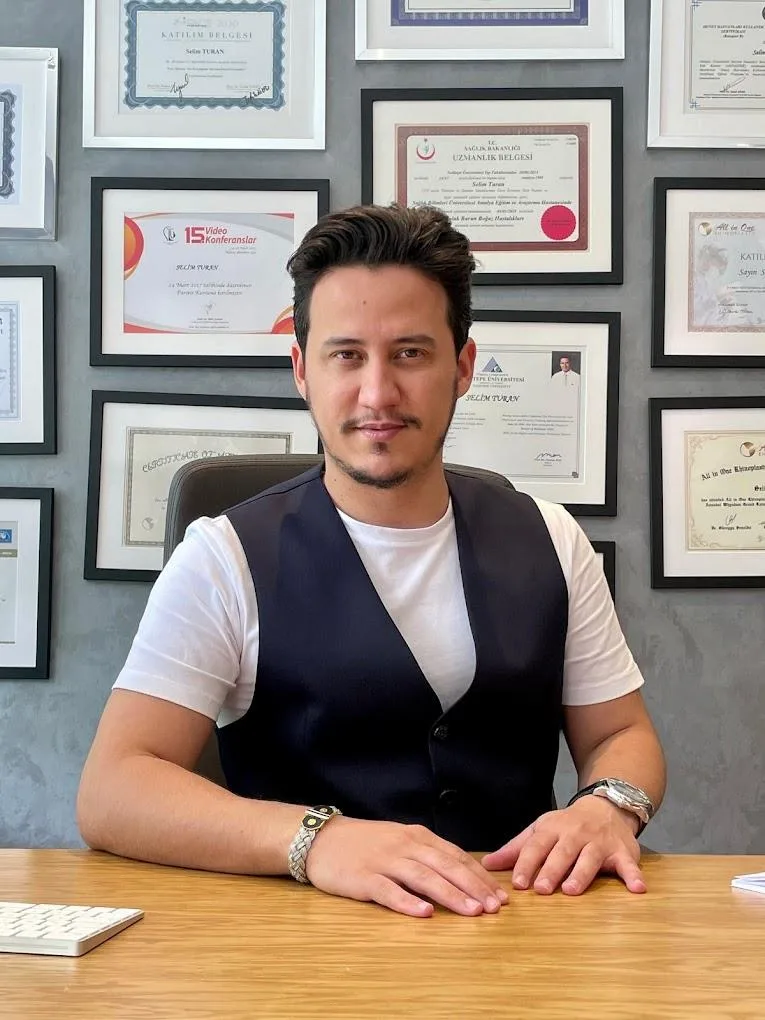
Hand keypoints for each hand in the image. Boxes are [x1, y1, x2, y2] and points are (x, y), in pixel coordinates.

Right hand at [305, 816, 509, 917]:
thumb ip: (427, 854)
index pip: (455, 856)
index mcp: (417, 836)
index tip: (500, 896)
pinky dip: (408, 902)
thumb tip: (462, 874)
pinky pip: (389, 891)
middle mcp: (405, 846)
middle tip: (495, 908)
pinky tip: (425, 913)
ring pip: (424, 877)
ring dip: (451, 895)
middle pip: (446, 866)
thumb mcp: (400, 840)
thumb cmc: (365, 843)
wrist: (322, 839)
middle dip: (474, 887)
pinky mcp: (364, 879)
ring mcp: (384, 861)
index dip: (479, 876)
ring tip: (472, 912)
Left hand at [481, 797, 644, 895]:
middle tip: (541, 889)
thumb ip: (516, 849)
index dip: (526, 863)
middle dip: (551, 870)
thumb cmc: (567, 825)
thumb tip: (486, 864)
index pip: (537, 846)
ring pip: (590, 858)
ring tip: (571, 890)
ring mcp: (600, 842)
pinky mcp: (623, 851)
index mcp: (552, 829)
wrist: (606, 806)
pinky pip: (629, 864)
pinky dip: (633, 875)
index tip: (517, 883)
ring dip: (581, 874)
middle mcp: (576, 834)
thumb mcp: (540, 830)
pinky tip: (637, 889)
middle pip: (562, 852)